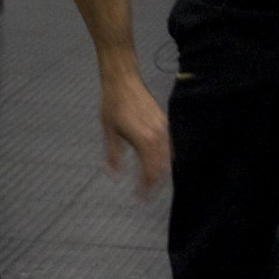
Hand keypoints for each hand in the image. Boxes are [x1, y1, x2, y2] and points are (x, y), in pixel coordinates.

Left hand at [101, 72, 169, 195]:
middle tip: (147, 195)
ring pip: (168, 158)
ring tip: (153, 183)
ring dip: (161, 172)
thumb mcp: (108, 132)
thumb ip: (113, 156)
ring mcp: (163, 128)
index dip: (146, 188)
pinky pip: (170, 146)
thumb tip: (113, 176)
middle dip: (155, 184)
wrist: (123, 81)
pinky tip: (160, 164)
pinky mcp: (165, 122)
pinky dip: (166, 159)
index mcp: (143, 140)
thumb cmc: (112, 105)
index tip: (140, 198)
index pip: (149, 172)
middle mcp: (157, 136)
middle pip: (161, 168)